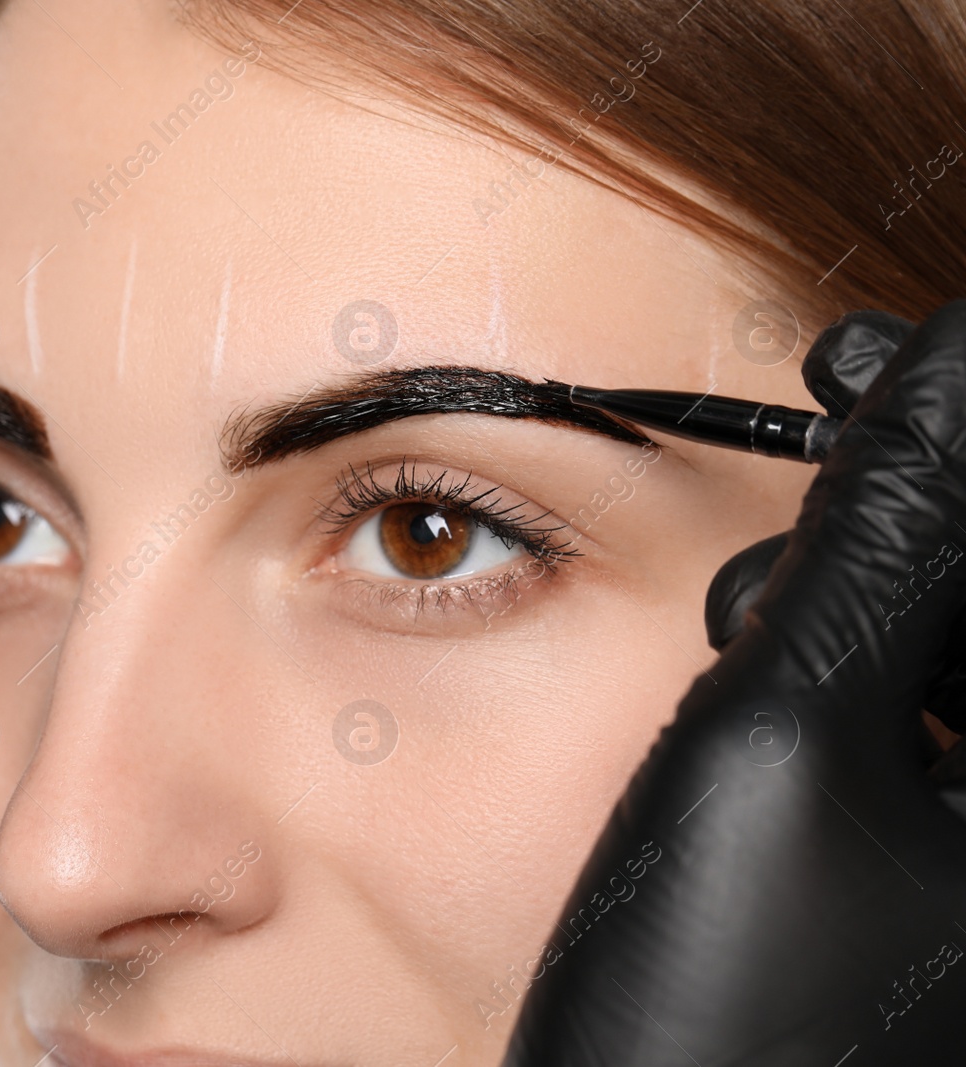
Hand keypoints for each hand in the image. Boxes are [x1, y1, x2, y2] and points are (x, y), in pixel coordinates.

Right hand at [502, 305, 965, 1063]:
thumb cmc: (711, 1005)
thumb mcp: (782, 738)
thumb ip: (880, 538)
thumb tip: (953, 357)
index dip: (960, 433)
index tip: (865, 346)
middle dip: (921, 502)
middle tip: (812, 438)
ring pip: (964, 656)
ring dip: (884, 574)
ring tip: (764, 585)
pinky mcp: (942, 879)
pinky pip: (941, 723)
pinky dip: (871, 658)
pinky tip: (775, 652)